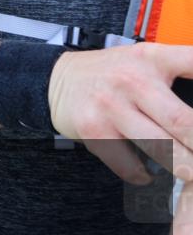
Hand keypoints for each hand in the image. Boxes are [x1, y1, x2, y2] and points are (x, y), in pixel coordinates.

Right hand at [48, 43, 192, 183]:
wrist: (55, 80)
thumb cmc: (110, 73)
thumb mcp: (145, 58)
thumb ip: (181, 69)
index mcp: (152, 58)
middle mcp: (132, 81)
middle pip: (183, 122)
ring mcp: (112, 107)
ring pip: (160, 147)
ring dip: (184, 167)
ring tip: (192, 173)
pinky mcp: (95, 130)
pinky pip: (128, 163)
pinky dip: (144, 176)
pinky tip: (150, 175)